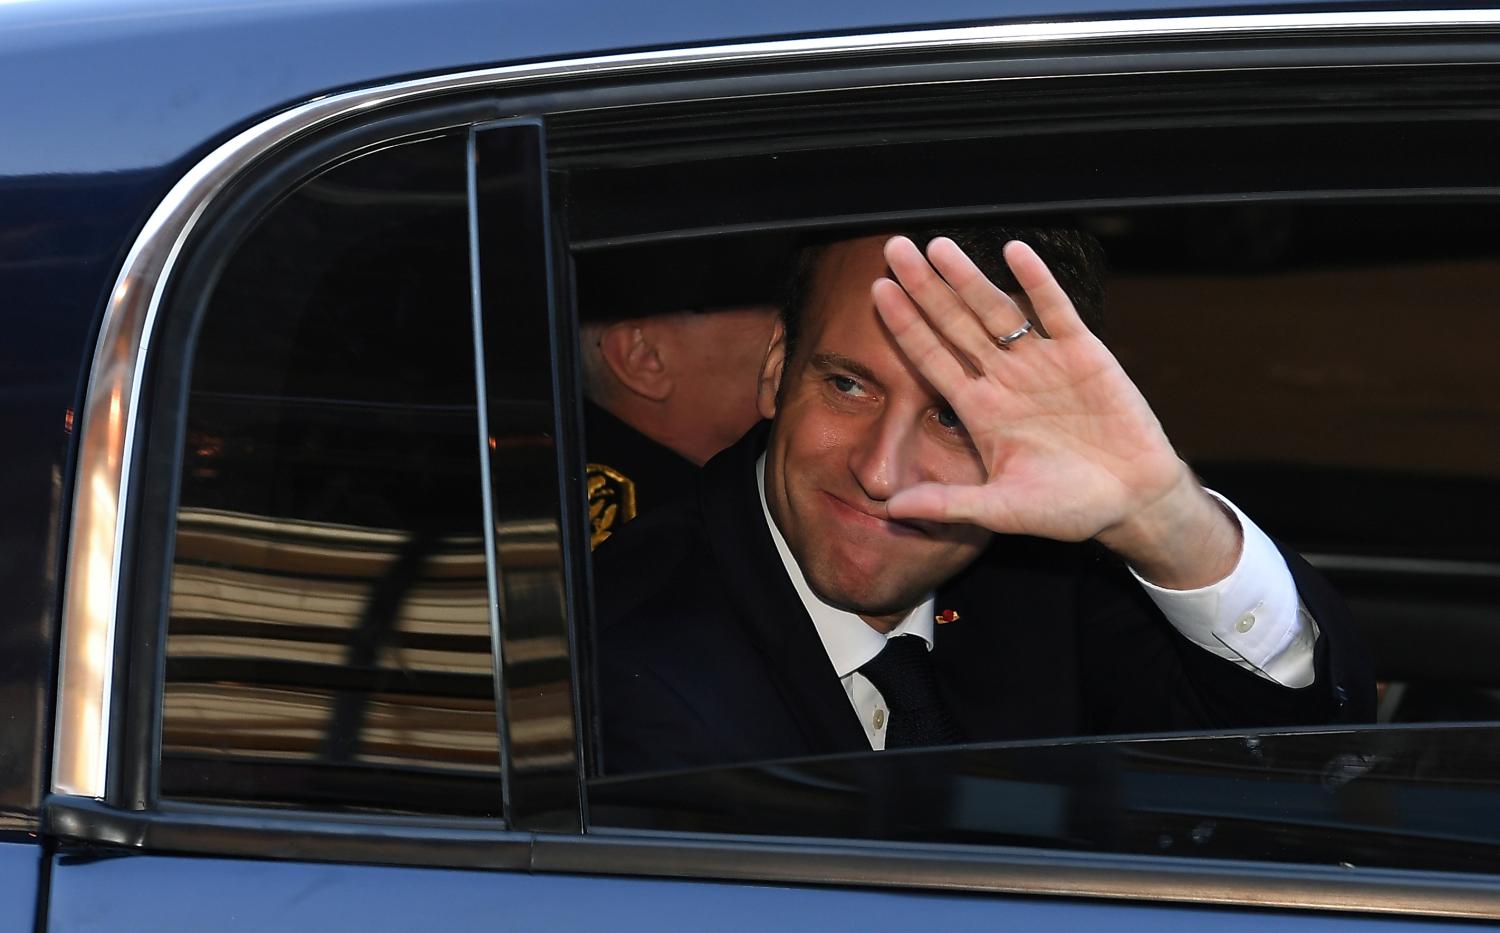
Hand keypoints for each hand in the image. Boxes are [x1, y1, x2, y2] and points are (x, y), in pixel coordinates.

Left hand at [870, 235, 1239, 588]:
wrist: (1132, 502)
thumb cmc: (1066, 509)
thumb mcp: (1000, 509)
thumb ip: (948, 504)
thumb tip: (890, 509)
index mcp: (979, 409)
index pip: (931, 359)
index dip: (906, 325)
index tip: (877, 292)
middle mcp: (1004, 378)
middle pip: (955, 324)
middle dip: (926, 288)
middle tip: (895, 248)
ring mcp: (1041, 362)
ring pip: (997, 311)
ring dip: (969, 279)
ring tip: (939, 246)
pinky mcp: (1084, 354)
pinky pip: (1056, 311)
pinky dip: (1038, 282)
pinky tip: (1015, 252)